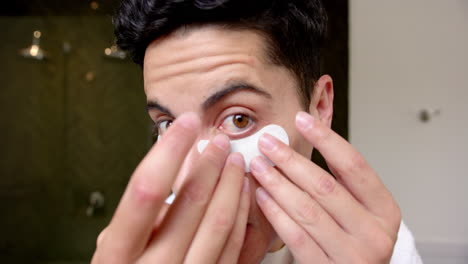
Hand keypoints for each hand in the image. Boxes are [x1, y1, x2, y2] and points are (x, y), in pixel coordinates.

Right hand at [91, 112, 249, 263]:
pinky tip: (243, 191)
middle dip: (209, 165)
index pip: (145, 192)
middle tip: (218, 140)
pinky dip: (242, 214)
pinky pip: (235, 247)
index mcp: (117, 255)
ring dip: (231, 185)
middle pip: (189, 205)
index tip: (185, 124)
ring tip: (235, 159)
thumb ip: (139, 214)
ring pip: (218, 224)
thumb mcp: (117, 247)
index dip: (168, 153)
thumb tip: (172, 165)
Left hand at [250, 111, 400, 262]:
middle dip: (290, 160)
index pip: (354, 165)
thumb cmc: (354, 243)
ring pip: (307, 210)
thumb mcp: (360, 212)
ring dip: (277, 183)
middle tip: (268, 143)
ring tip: (259, 165)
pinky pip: (295, 236)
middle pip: (325, 186)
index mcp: (385, 210)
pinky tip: (262, 196)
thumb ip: (341, 185)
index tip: (302, 119)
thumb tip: (307, 141)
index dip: (326, 139)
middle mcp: (373, 233)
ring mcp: (352, 255)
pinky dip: (275, 213)